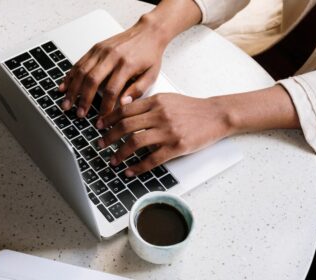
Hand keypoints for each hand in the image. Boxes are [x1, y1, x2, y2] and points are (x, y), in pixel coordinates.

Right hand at [59, 15, 166, 117]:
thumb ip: (138, 91)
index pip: (112, 90)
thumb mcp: (151, 75)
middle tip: (79, 114)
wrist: (148, 32)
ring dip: (72, 90)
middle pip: (92, 80)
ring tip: (67, 104)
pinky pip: (79, 63)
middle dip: (83, 100)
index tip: (102, 119)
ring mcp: (101, 51)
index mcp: (126, 65)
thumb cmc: (150, 54)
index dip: (105, 107)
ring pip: (81, 71)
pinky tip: (64, 87)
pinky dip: (70, 76)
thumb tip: (123, 104)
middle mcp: (111, 56)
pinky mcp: (95, 48)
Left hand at [97, 93, 232, 175]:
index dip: (108, 118)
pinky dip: (138, 167)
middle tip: (100, 144)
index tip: (99, 126)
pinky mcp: (177, 146)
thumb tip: (125, 108)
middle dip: (108, 137)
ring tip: (113, 160)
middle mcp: (160, 115)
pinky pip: (152, 159)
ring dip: (120, 153)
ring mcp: (168, 131)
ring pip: (135, 142)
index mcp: (156, 101)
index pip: (125, 109)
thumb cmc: (191, 108)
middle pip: (125, 126)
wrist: (216, 115)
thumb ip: (148, 103)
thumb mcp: (168, 99)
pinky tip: (130, 171)